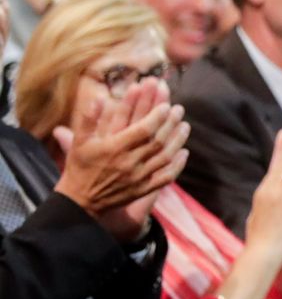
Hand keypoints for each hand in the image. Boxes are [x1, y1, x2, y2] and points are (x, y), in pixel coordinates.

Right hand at [53, 81, 188, 239]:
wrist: (80, 201)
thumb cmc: (80, 167)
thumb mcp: (79, 141)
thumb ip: (89, 119)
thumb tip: (100, 97)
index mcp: (114, 149)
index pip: (143, 130)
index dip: (157, 116)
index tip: (166, 105)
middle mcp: (129, 163)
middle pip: (158, 140)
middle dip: (171, 123)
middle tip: (179, 109)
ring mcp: (138, 178)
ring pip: (165, 157)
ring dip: (178, 140)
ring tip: (185, 125)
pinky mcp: (143, 189)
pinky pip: (166, 177)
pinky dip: (178, 165)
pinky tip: (184, 152)